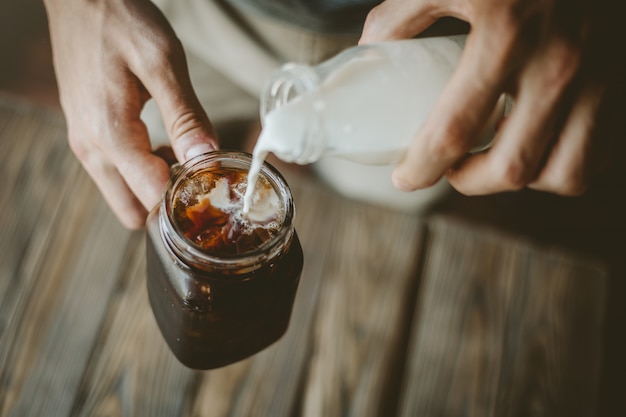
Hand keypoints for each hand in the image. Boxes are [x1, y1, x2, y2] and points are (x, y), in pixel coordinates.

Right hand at [44, 0, 217, 227]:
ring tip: (185, 159)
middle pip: (132, 211)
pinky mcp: (86, 133)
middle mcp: (91, 149)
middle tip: (199, 181)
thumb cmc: (119, 19)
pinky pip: (115, 173)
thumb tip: (207, 159)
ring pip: (122, 195)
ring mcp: (85, 143)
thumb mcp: (162, 62)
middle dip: (167, 206)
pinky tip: (164, 147)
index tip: (213, 185)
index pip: (152, 199)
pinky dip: (141, 172)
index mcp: (111, 135)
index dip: (186, 200)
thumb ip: (185, 116)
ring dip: (154, 189)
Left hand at [360, 0, 622, 195]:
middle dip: (469, 182)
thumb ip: (403, 12)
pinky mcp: (622, 82)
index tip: (404, 178)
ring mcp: (601, 76)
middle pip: (511, 167)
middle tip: (449, 171)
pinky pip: (601, 151)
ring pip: (564, 172)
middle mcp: (560, 64)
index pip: (453, 130)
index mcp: (505, 36)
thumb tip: (372, 50)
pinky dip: (566, 161)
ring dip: (522, 179)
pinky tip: (540, 140)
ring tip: (496, 159)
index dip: (421, 168)